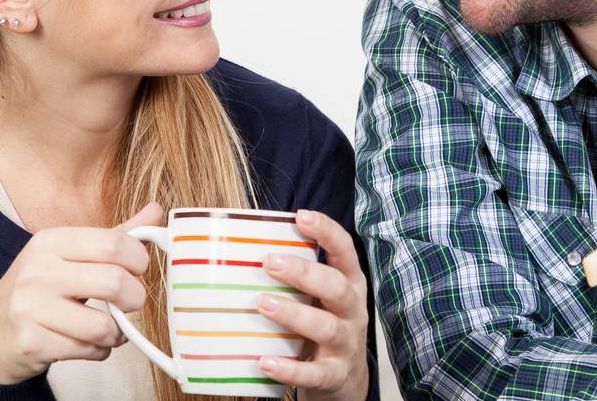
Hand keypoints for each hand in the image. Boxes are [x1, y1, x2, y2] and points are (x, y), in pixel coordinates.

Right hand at [0, 201, 162, 384]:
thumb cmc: (43, 288)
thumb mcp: (72, 255)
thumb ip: (115, 236)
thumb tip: (156, 211)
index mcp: (52, 241)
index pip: (114, 243)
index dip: (139, 259)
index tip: (138, 270)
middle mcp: (38, 271)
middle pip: (115, 283)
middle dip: (135, 298)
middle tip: (130, 302)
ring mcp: (30, 308)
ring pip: (103, 325)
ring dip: (117, 332)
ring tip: (109, 327)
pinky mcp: (31, 343)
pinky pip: (88, 350)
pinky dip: (99, 351)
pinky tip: (88, 343)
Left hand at [256, 209, 370, 400]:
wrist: (345, 381)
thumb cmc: (323, 326)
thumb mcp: (321, 298)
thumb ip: (298, 277)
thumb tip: (243, 250)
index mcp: (349, 284)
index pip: (345, 251)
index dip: (327, 231)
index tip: (302, 215)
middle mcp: (352, 311)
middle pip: (336, 287)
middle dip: (304, 273)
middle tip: (268, 262)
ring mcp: (346, 344)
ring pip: (327, 327)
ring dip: (295, 314)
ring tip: (264, 304)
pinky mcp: (334, 375)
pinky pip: (314, 373)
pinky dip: (290, 369)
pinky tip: (266, 362)